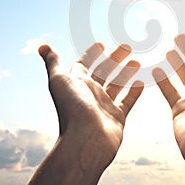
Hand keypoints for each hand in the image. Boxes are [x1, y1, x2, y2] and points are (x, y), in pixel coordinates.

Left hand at [27, 42, 143, 184]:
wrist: (86, 141)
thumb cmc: (72, 108)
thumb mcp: (60, 80)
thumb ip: (53, 62)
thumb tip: (42, 47)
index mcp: (78, 84)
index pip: (84, 64)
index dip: (92, 54)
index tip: (102, 44)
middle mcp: (90, 94)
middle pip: (104, 71)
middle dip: (115, 58)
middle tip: (128, 47)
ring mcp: (104, 106)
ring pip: (117, 85)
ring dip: (126, 72)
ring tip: (137, 61)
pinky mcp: (117, 118)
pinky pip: (128, 102)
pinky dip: (134, 92)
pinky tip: (141, 82)